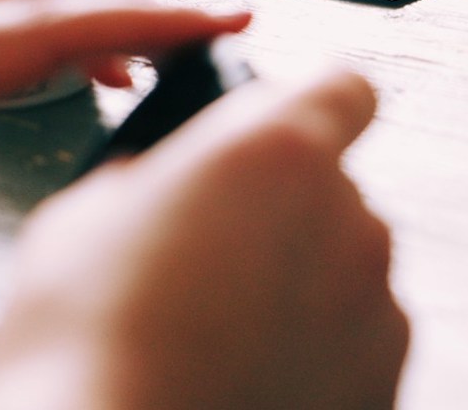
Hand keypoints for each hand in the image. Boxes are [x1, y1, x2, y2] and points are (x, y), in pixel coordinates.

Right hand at [0, 70, 406, 409]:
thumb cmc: (83, 354)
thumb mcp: (81, 221)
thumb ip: (158, 177)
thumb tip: (169, 186)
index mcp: (280, 153)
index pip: (345, 88)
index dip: (313, 102)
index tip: (284, 125)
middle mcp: (351, 220)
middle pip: (333, 190)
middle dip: (281, 213)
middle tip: (206, 262)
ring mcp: (378, 308)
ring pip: (345, 269)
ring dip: (298, 286)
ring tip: (216, 336)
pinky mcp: (385, 382)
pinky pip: (353, 342)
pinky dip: (313, 353)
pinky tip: (243, 378)